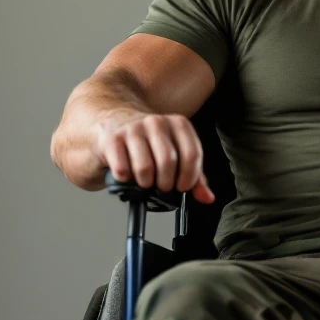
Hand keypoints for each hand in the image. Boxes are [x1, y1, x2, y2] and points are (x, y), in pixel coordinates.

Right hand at [93, 110, 214, 203]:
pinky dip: (125, 179)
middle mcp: (156, 122)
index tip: (183, 186)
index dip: (189, 177)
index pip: (192, 154)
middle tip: (162, 186)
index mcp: (178, 124)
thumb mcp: (176, 153)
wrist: (114, 122)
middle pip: (168, 161)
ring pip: (145, 167)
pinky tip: (127, 174)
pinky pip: (122, 170)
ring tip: (145, 181)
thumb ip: (195, 176)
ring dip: (145, 183)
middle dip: (166, 183)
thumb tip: (207, 197)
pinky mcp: (112, 139)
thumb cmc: (149, 142)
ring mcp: (133, 129)